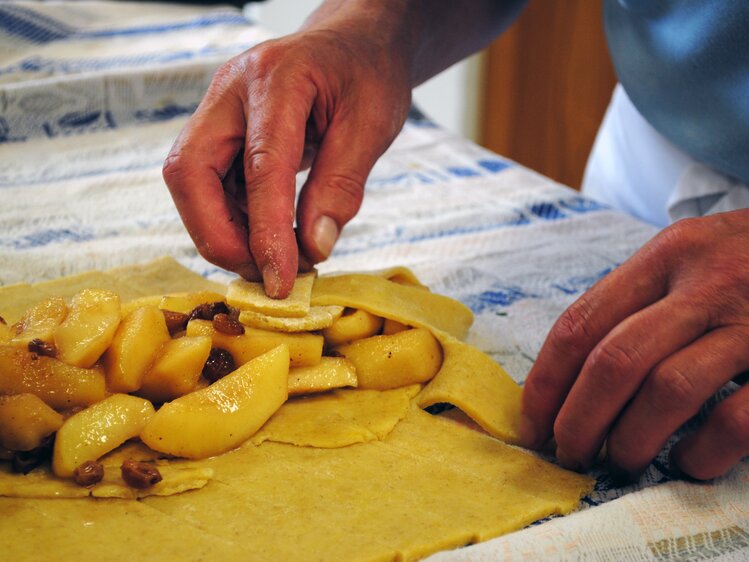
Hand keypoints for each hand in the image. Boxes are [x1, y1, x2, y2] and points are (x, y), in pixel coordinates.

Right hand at [162, 8, 411, 296]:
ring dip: (227, 233)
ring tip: (276, 261)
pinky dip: (236, 220)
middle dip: (219, 236)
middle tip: (264, 275)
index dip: (266, 230)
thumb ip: (341, 185)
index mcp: (276, 79)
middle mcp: (231, 92)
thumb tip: (313, 249)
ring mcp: (219, 111)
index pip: (260, 165)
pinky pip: (211, 186)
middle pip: (191, 173)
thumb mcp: (371, 126)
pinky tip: (271, 237)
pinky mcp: (220, 133)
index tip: (281, 281)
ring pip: (193, 185)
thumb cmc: (366, 74)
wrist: (353, 43)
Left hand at [520, 209, 748, 480]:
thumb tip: (565, 376)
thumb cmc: (748, 261)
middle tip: (568, 453)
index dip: (545, 383)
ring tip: (618, 461)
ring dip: (629, 440)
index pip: (581, 324)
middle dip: (578, 420)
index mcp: (667, 255)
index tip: (531, 423)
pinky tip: (686, 461)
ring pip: (668, 392)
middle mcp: (708, 284)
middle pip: (614, 362)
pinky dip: (700, 453)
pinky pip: (735, 421)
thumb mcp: (690, 257)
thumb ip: (636, 299)